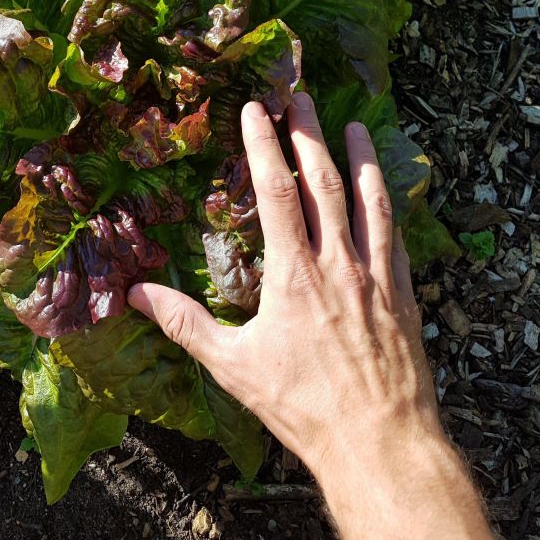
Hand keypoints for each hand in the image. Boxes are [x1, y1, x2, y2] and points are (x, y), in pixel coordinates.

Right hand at [128, 92, 442, 483]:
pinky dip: (388, 205)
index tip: (255, 110)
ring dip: (361, 159)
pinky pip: (397, 236)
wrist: (380, 441)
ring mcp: (377, 276)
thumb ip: (186, 325)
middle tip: (301, 98)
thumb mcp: (235, 367)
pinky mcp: (403, 295)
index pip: (277, 193)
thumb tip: (136, 295)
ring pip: (369, 201)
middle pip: (324, 183)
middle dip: (309, 135)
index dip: (264, 146)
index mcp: (295, 275)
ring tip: (355, 126)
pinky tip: (385, 192)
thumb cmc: (303, 406)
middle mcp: (339, 264)